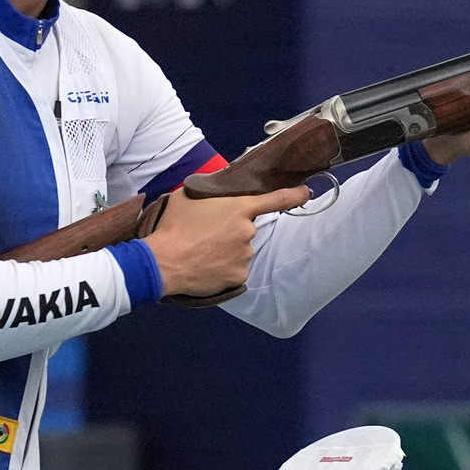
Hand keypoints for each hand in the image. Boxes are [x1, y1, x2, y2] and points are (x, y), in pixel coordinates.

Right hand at [142, 185, 309, 297]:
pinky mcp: (239, 276)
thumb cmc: (173, 226)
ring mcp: (245, 255)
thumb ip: (210, 192)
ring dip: (228, 250)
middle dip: (232, 230)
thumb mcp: (188, 196)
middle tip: (207, 234)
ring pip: (242, 250)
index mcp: (239, 208)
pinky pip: (236, 270)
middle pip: (247, 228)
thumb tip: (217, 192)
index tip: (306, 192)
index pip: (276, 199)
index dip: (295, 195)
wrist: (162, 262)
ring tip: (203, 251)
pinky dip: (225, 268)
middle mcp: (248, 231)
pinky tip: (207, 266)